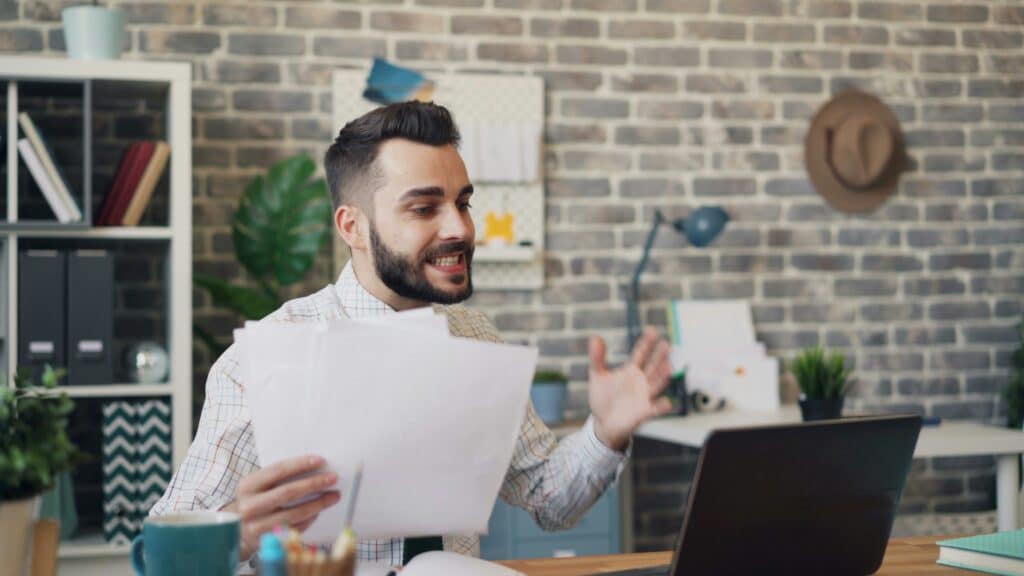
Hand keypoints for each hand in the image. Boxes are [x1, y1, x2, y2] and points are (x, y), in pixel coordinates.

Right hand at [232, 455, 340, 557]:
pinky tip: (318, 511)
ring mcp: (257, 526)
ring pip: (295, 513)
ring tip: (334, 496)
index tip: (320, 460)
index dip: (300, 464)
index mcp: (248, 486)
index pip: (277, 471)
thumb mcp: (258, 486)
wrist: (237, 531)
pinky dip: (310, 518)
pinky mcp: (267, 541)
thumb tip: (313, 467)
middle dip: (314, 484)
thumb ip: (278, 477)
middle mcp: (250, 506)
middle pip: (288, 492)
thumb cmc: (255, 501)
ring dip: (318, 504)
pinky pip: (295, 528)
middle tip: (333, 478)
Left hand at [588, 328, 673, 451]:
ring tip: (669, 366)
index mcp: (631, 371)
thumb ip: (597, 358)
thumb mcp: (597, 376)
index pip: (640, 354)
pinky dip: (661, 406)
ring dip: (662, 377)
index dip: (646, 343)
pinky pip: (654, 409)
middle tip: (666, 344)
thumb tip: (595, 337)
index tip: (653, 330)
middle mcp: (641, 381)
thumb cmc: (603, 398)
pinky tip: (667, 403)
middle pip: (652, 366)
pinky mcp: (643, 413)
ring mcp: (644, 396)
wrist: (603, 423)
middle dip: (659, 356)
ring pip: (656, 384)